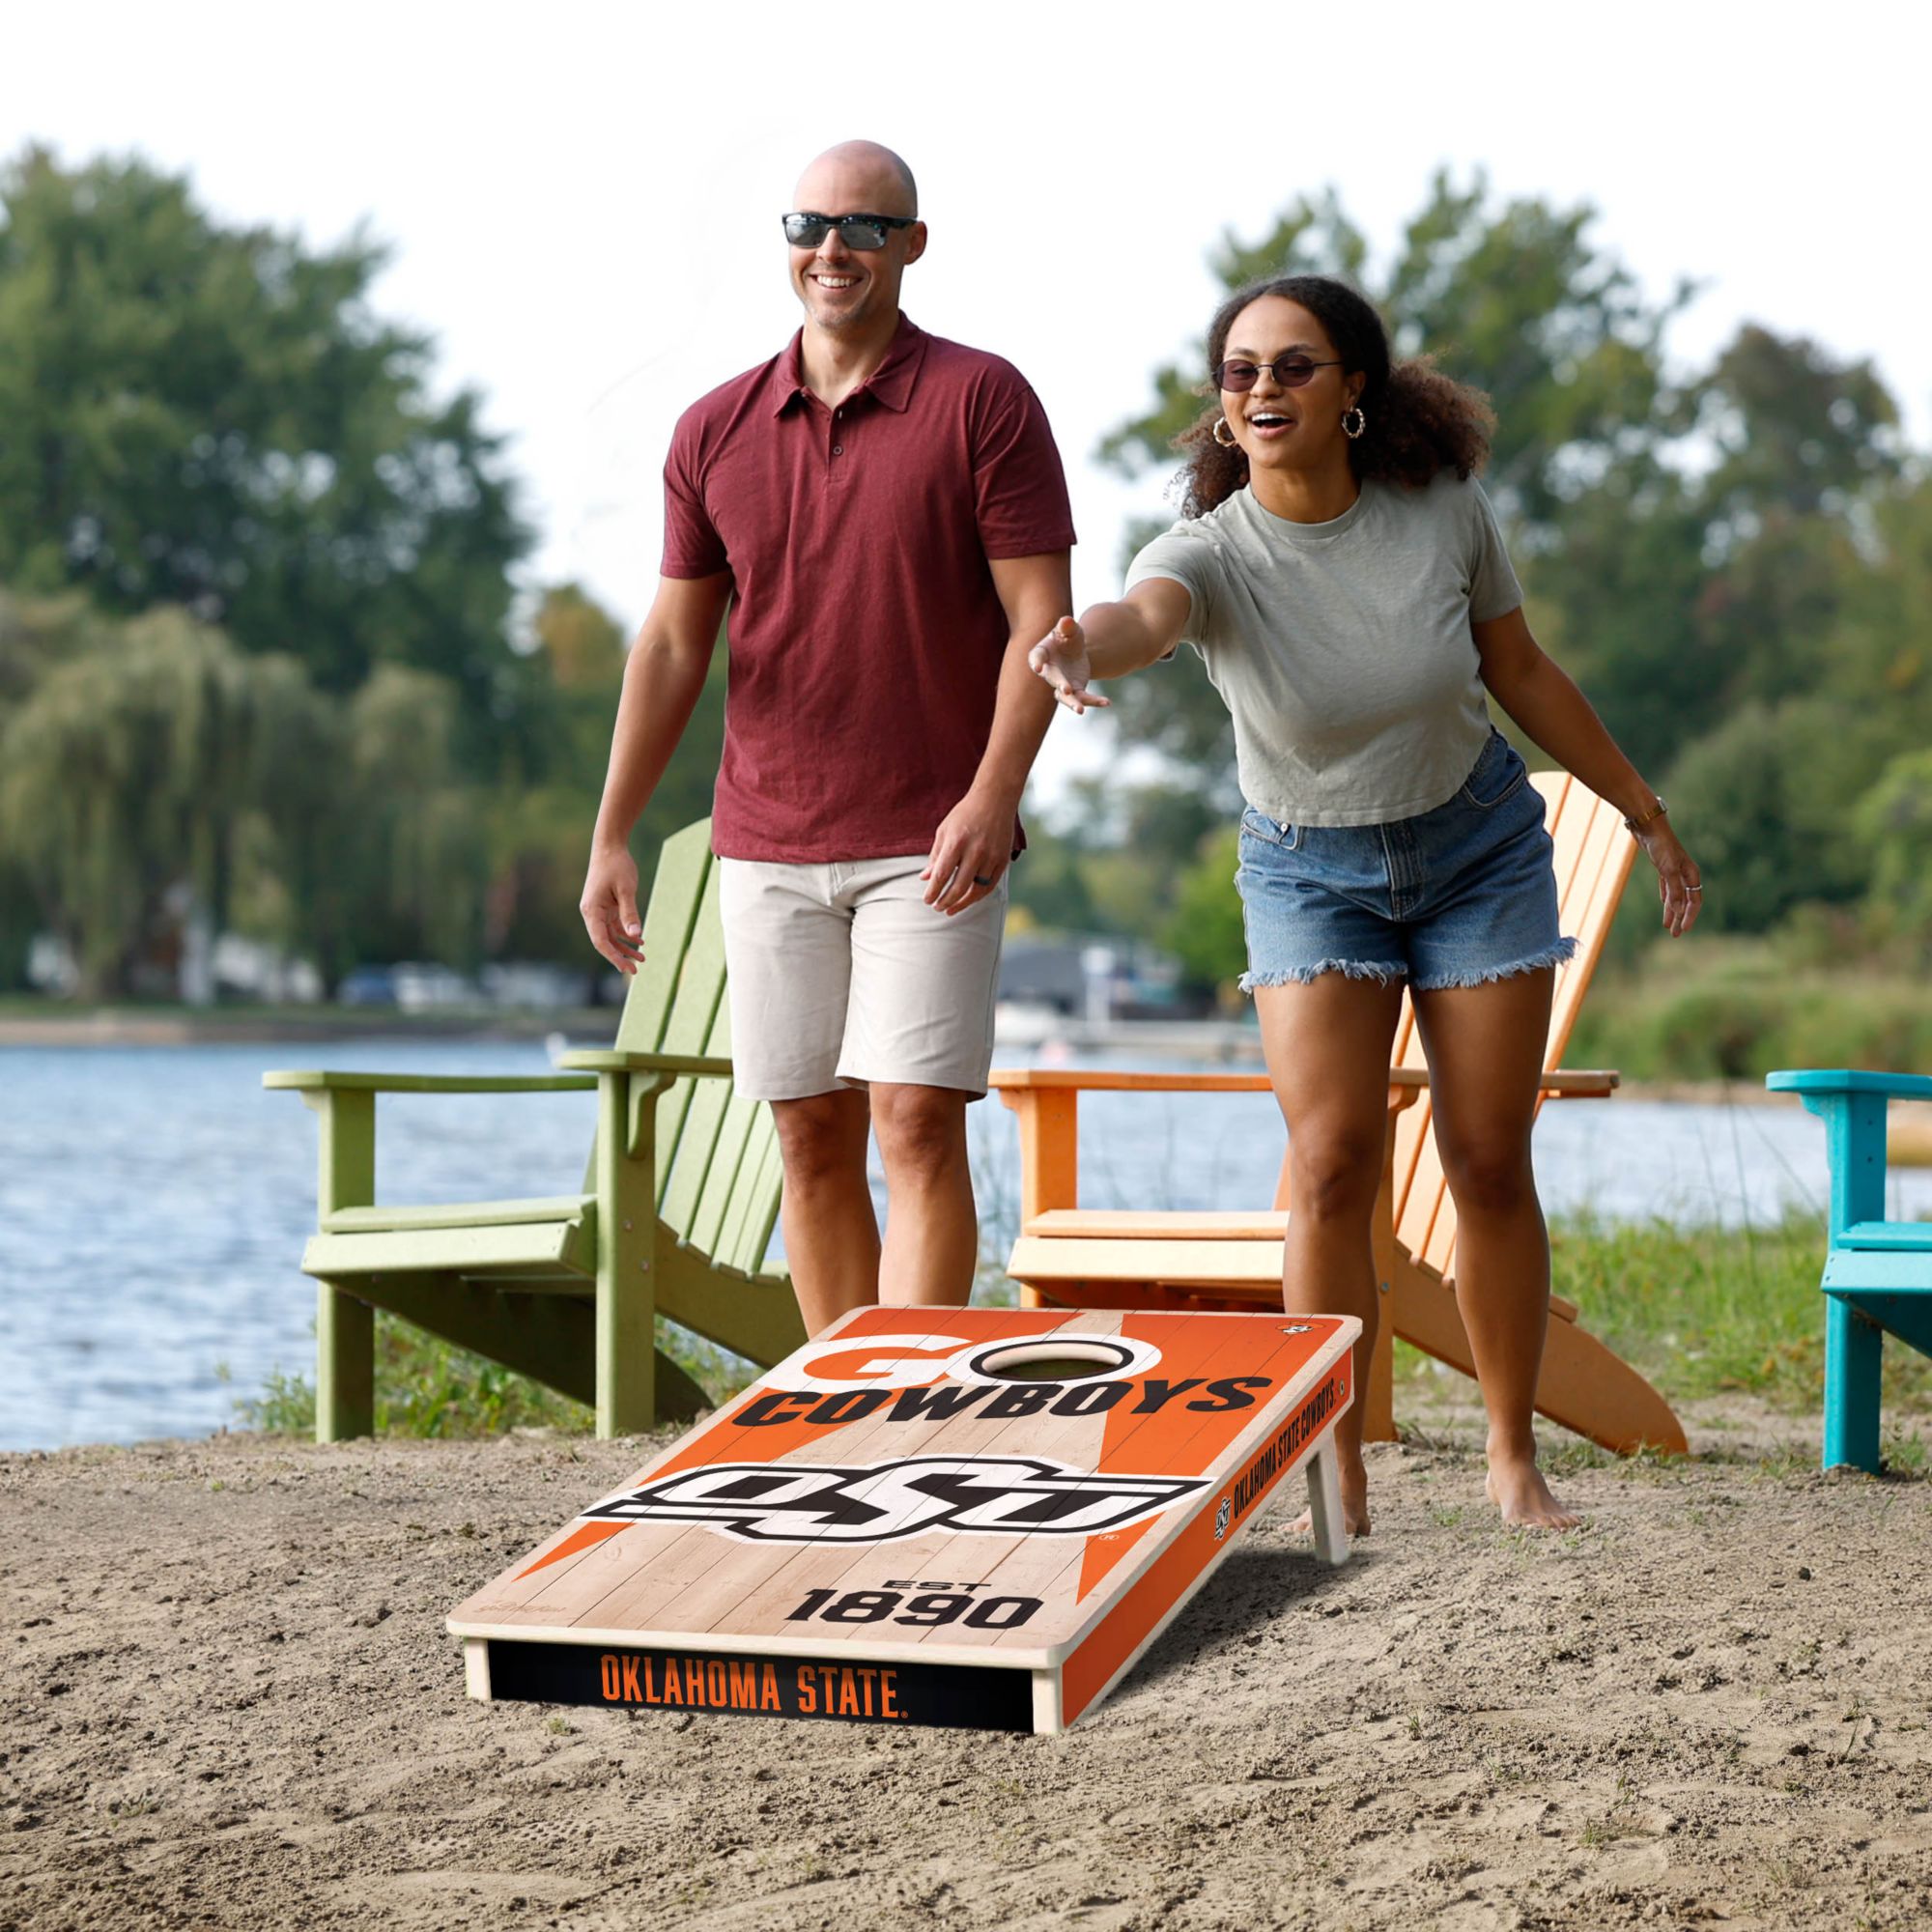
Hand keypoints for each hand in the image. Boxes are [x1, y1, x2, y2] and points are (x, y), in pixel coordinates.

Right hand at [580, 844, 644, 973]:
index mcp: (591, 910)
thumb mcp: (626, 890)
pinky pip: (614, 925)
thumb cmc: (617, 866)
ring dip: (624, 946)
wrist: (610, 846)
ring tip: (642, 958)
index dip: (613, 956)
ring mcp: (598, 910)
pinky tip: (639, 941)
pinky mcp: (606, 906)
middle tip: (636, 970)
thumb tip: (636, 936)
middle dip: (619, 956)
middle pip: (604, 941)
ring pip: (610, 935)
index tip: (626, 968)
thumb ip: (630, 913)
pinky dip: (626, 933)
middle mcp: (592, 913)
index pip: (600, 940)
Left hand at [923, 788, 1014, 915]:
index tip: (927, 901)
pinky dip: (979, 896)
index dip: (933, 892)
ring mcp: (991, 856)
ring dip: (962, 903)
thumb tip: (925, 879)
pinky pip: (991, 885)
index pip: (941, 875)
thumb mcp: (944, 831)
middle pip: (958, 887)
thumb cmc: (965, 815)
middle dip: (945, 901)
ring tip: (950, 909)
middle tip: (937, 907)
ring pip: (976, 890)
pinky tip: (968, 900)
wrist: (995, 800)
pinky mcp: (1003, 860)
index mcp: (956, 842)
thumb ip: (935, 856)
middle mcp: (975, 851)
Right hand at [1027, 616, 1107, 714]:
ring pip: (1065, 697)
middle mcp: (1049, 671)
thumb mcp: (1070, 629)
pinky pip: (1083, 698)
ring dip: (1072, 703)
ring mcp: (1061, 683)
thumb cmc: (1068, 637)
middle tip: (1066, 689)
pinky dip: (1095, 701)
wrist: (1075, 651)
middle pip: (1052, 678)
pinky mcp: (1075, 691)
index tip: (1037, 668)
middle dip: (1059, 684)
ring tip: (1080, 710)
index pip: (1037, 657)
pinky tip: (1107, 702)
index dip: (1036, 662)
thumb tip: (1066, 621)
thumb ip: (1067, 626)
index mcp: (1043, 653)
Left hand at [1643, 824, 1702, 937]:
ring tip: (1668, 926)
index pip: (1694, 901)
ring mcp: (1674, 870)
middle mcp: (1685, 873)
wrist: (1648, 827)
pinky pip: (1668, 887)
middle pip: (1686, 901)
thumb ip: (1674, 890)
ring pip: (1676, 896)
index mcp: (1691, 874)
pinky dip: (1667, 898)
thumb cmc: (1660, 846)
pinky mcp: (1663, 867)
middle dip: (1681, 918)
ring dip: (1672, 911)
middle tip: (1676, 934)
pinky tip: (1665, 905)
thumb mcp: (1667, 869)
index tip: (1683, 930)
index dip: (1689, 916)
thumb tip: (1680, 910)